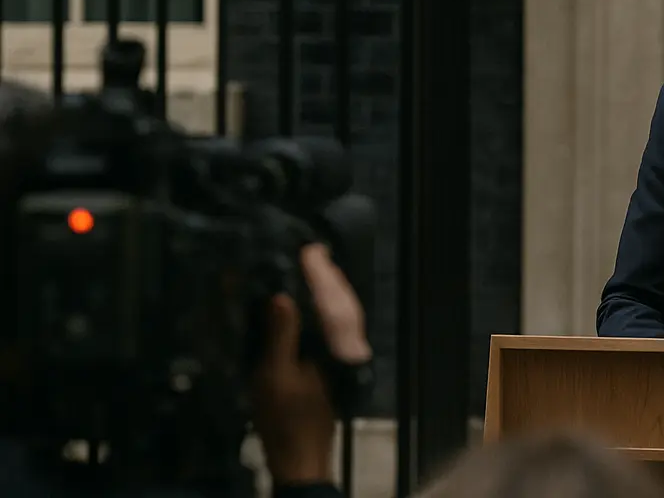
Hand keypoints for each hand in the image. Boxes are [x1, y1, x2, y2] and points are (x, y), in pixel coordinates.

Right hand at [251, 242, 371, 485]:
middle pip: (344, 302)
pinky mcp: (339, 363)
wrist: (300, 456)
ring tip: (315, 265)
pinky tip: (316, 299)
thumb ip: (280, 336)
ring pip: (344, 312)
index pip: (331, 301)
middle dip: (329, 275)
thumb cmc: (284, 418)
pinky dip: (330, 306)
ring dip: (331, 288)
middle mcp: (348, 346)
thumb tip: (282, 296)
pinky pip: (339, 325)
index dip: (321, 274)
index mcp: (337, 347)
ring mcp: (346, 355)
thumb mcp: (274, 376)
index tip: (310, 250)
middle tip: (313, 250)